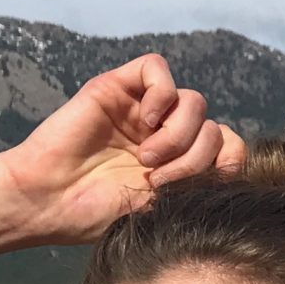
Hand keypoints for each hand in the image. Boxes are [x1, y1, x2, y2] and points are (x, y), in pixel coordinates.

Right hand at [0, 54, 246, 244]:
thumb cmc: (98, 213)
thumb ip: (200, 183)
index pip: (230, 146)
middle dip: (196, 157)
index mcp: (180, 163)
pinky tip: (144, 122)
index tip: (204, 188)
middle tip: (160, 179)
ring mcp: (142, 111)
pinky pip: (157, 69)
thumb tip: (235, 163)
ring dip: (178, 134)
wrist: (48, 201)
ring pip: (193, 100)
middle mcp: (165, 134)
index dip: (228, 162)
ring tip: (147, 158)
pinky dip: (161, 95)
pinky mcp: (117, 88)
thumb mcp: (162, 207)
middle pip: (214, 127)